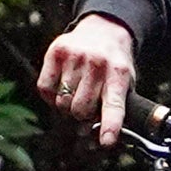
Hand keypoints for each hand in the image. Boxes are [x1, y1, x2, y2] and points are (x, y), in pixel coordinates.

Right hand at [38, 13, 138, 145]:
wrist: (104, 28)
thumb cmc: (113, 64)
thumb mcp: (126, 83)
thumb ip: (116, 109)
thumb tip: (100, 138)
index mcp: (119, 74)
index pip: (114, 105)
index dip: (110, 125)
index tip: (106, 141)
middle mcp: (97, 64)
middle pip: (80, 110)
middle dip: (82, 114)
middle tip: (87, 105)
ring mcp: (75, 56)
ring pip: (62, 102)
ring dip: (67, 105)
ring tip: (76, 91)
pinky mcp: (56, 52)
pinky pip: (44, 89)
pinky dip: (50, 95)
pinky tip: (61, 86)